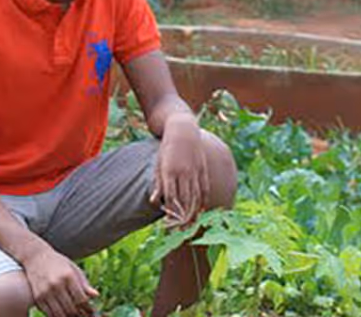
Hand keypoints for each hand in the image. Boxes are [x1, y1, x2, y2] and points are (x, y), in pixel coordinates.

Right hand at [22, 246, 97, 316]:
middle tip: (84, 315)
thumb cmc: (58, 263)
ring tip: (74, 315)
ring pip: (60, 314)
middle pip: (71, 309)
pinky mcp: (37, 298)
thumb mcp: (73, 269)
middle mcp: (56, 284)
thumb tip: (96, 296)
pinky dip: (57, 316)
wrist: (35, 257)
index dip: (88, 308)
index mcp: (68, 276)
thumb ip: (84, 283)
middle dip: (80, 315)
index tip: (91, 310)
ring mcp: (45, 292)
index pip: (81, 299)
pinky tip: (63, 314)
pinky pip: (49, 314)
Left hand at [150, 114, 208, 228]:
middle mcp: (183, 172)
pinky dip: (203, 201)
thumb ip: (158, 183)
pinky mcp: (203, 169)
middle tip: (180, 230)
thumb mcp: (159, 163)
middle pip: (184, 201)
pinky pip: (204, 189)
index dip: (170, 213)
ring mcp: (195, 171)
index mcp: (169, 171)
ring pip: (196, 197)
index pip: (170, 198)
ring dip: (194, 213)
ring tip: (190, 225)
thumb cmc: (167, 148)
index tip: (168, 224)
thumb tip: (155, 202)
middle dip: (182, 218)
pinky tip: (202, 211)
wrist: (182, 129)